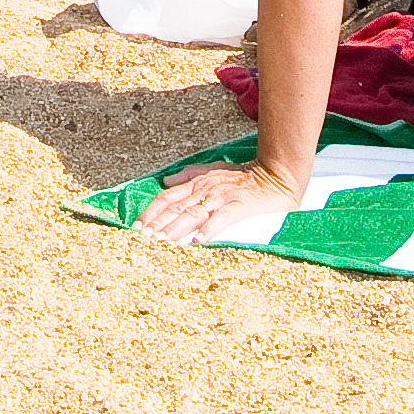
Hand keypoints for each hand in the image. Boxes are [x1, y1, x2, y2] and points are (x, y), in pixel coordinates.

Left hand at [138, 158, 300, 248]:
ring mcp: (221, 198)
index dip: (150, 211)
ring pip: (192, 214)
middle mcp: (205, 190)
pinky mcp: (239, 206)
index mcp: (197, 183)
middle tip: (143, 238)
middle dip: (157, 224)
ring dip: (176, 229)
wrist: (276, 175)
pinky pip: (221, 218)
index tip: (137, 226)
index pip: (167, 198)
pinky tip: (198, 240)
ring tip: (162, 242)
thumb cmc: (244, 176)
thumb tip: (165, 181)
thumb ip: (188, 176)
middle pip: (175, 208)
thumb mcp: (212, 170)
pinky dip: (209, 229)